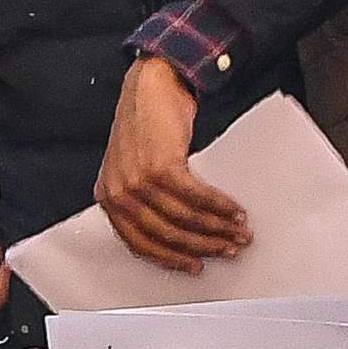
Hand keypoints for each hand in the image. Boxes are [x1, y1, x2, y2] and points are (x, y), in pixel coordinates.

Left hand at [96, 54, 249, 266]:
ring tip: (239, 232)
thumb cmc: (146, 122)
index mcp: (108, 198)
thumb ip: (145, 199)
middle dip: (203, 246)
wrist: (150, 83)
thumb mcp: (133, 167)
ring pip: (183, 218)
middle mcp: (118, 192)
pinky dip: (220, 206)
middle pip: (165, 234)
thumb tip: (183, 231)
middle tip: (229, 249)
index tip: (195, 265)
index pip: (139, 243)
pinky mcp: (160, 164)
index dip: (171, 258)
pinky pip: (196, 196)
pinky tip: (235, 210)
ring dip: (217, 228)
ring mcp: (137, 179)